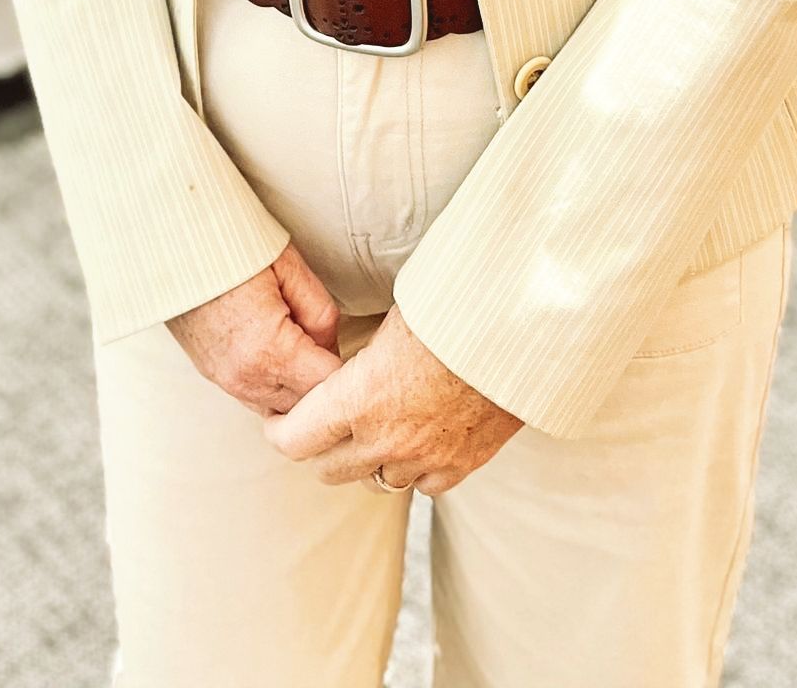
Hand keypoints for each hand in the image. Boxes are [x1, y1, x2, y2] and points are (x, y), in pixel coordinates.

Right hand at [166, 240, 343, 414]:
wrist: (171, 243)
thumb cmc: (231, 246)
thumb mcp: (289, 267)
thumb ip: (321, 313)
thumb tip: (331, 348)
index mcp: (268, 350)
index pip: (327, 388)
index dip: (350, 372)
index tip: (358, 352)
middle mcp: (245, 377)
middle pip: (305, 407)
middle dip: (325, 383)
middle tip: (333, 344)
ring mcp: (226, 381)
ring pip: (281, 409)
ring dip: (300, 388)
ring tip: (307, 347)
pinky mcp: (214, 376)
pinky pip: (257, 399)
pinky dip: (277, 386)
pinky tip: (283, 353)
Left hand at [261, 302, 522, 496]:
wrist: (518, 332)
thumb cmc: (452, 310)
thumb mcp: (393, 318)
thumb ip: (360, 354)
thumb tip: (342, 357)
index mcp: (358, 399)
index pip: (293, 441)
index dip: (279, 431)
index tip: (277, 419)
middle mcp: (385, 439)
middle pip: (327, 469)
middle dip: (318, 448)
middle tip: (320, 426)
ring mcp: (424, 459)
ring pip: (374, 482)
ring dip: (365, 462)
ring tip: (370, 432)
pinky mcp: (460, 466)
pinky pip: (423, 485)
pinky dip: (414, 469)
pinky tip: (418, 441)